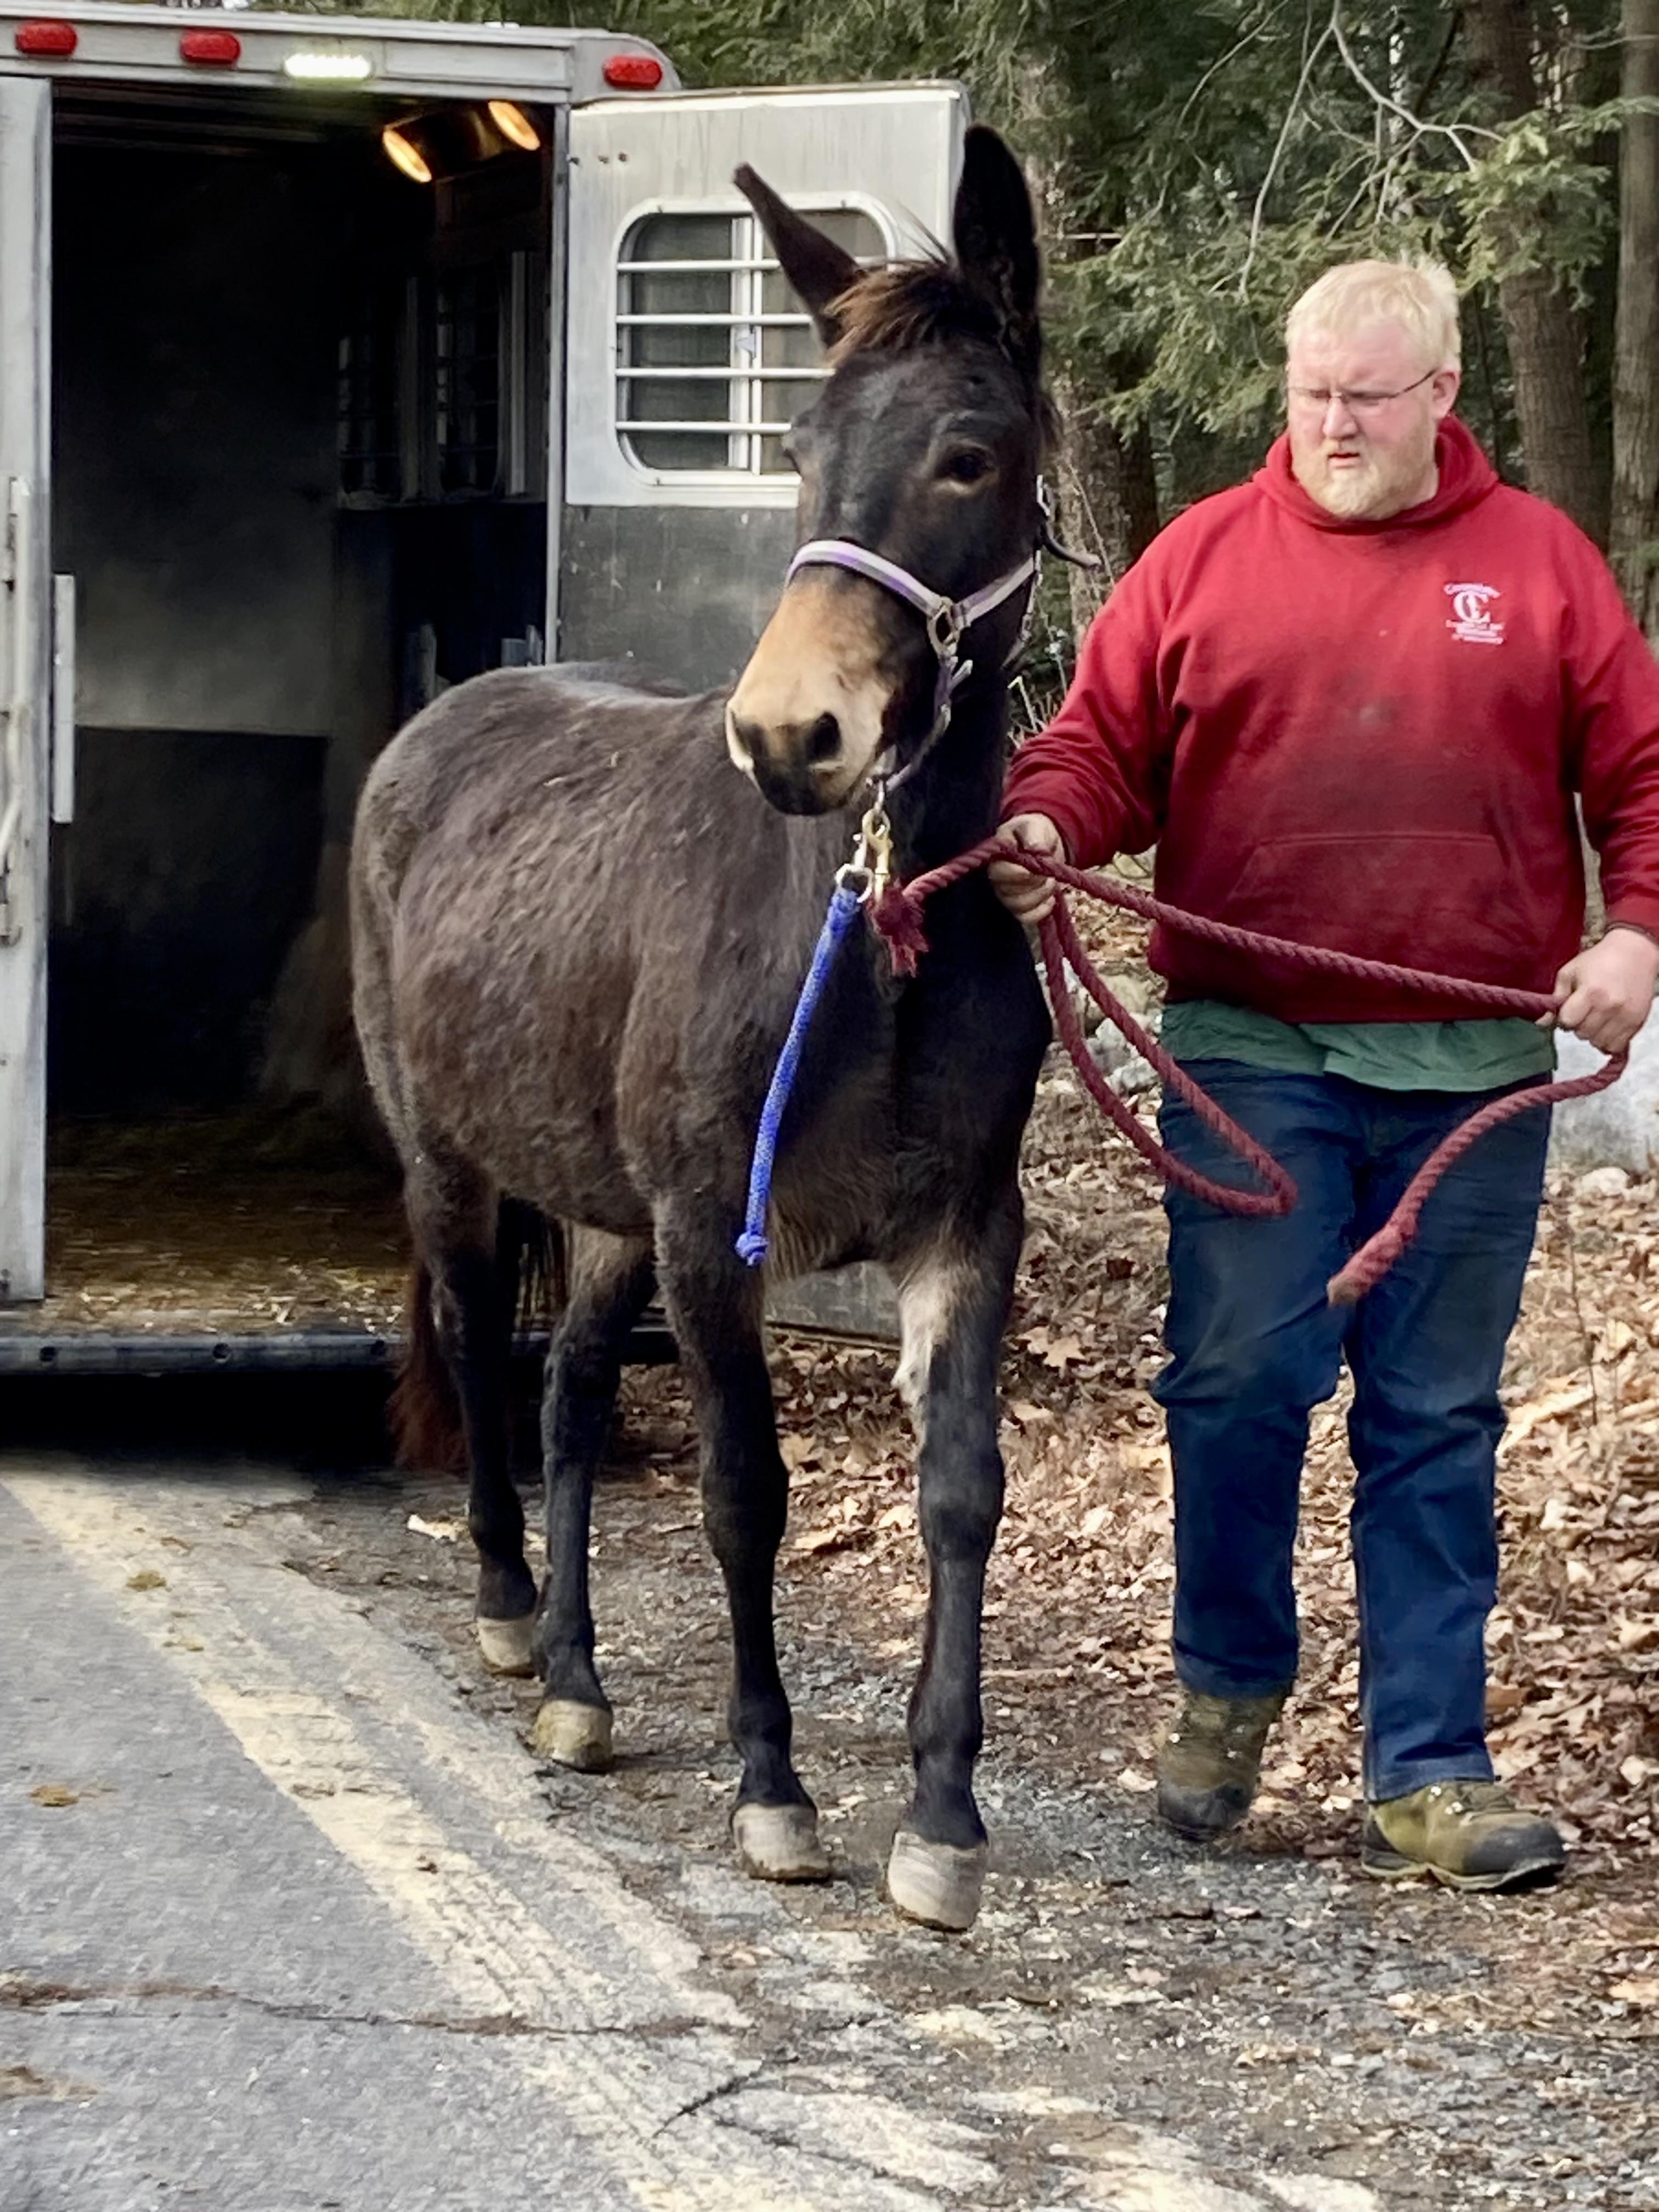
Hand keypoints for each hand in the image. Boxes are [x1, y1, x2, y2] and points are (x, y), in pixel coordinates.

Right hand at [990, 813, 1067, 923]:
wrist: (1040, 842)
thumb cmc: (1032, 832)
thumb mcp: (1034, 826)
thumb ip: (1033, 834)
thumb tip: (1035, 849)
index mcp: (996, 858)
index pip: (998, 873)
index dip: (1015, 875)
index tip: (1033, 870)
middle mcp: (997, 880)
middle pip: (1008, 893)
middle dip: (1034, 884)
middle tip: (1049, 872)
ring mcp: (1006, 895)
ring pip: (1018, 907)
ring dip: (1040, 896)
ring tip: (1052, 881)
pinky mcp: (1019, 906)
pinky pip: (1026, 918)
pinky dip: (1042, 911)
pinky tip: (1051, 898)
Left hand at [1539, 927, 1658, 1055]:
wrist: (1634, 954)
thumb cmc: (1598, 961)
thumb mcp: (1570, 973)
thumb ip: (1555, 999)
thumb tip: (1541, 1024)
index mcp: (1591, 992)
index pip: (1567, 1022)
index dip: (1564, 1018)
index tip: (1570, 1009)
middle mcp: (1610, 1007)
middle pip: (1582, 1034)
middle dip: (1578, 1025)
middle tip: (1585, 1011)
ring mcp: (1625, 1016)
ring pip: (1598, 1043)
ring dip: (1593, 1034)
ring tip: (1596, 1017)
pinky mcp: (1637, 1023)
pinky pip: (1615, 1046)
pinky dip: (1608, 1040)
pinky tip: (1607, 1026)